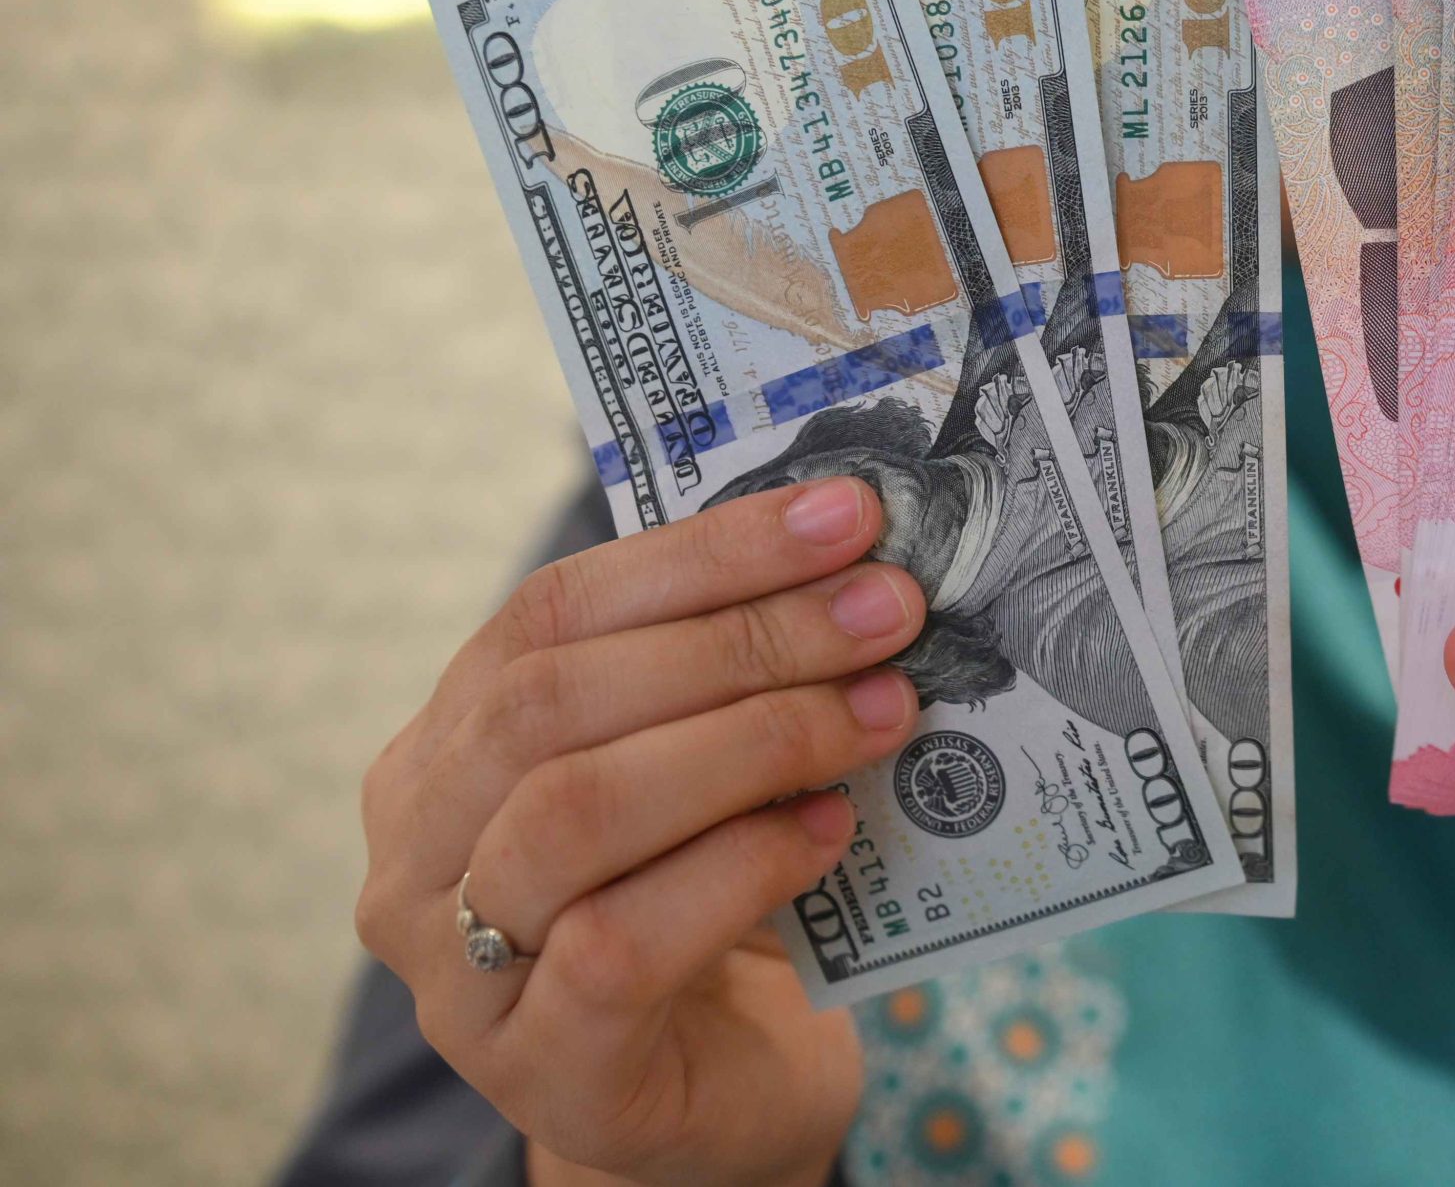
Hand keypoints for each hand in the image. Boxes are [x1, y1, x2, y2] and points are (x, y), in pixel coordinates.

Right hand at [356, 477, 927, 1186]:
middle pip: (555, 702)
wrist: (721, 1094)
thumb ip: (725, 674)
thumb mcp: (702, 768)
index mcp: (444, 749)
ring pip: (575, 813)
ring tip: (877, 715)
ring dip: (750, 742)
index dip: (701, 552)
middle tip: (884, 612)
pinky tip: (829, 832)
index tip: (843, 515)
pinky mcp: (544, 1072)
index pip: (551, 612)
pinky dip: (739, 869)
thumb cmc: (709, 904)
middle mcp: (416, 856)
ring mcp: (461, 976)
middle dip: (741, 639)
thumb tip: (850, 554)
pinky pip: (619, 945)